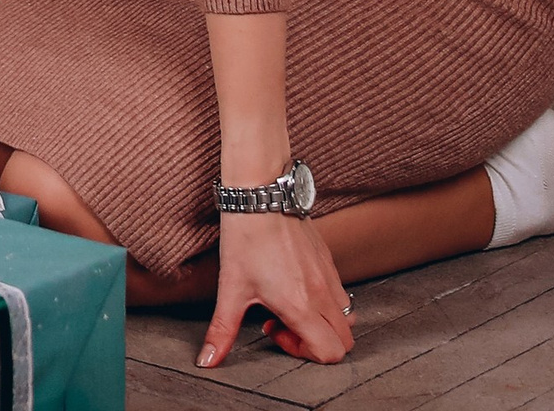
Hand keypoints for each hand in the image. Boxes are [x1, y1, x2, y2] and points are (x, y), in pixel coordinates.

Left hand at [200, 213, 353, 367]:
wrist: (260, 193)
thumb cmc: (245, 237)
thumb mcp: (230, 287)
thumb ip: (221, 330)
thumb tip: (207, 361)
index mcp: (301, 306)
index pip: (329, 353)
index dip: (303, 353)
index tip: (273, 330)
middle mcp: (322, 294)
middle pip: (344, 342)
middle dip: (317, 343)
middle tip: (283, 322)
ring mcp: (329, 275)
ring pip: (346, 317)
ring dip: (323, 322)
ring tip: (289, 303)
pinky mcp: (329, 259)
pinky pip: (341, 292)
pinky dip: (325, 301)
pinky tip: (294, 283)